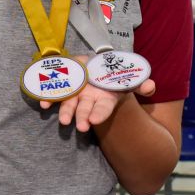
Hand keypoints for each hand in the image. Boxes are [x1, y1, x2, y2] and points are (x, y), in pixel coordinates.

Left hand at [40, 58, 156, 130]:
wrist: (95, 68)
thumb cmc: (113, 76)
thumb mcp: (127, 78)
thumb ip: (139, 83)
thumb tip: (152, 87)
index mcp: (104, 97)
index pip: (103, 108)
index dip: (99, 114)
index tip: (93, 121)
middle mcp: (89, 98)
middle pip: (85, 109)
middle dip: (82, 117)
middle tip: (79, 127)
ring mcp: (75, 94)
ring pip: (69, 104)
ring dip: (65, 111)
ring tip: (62, 121)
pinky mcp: (64, 87)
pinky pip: (55, 94)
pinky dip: (49, 99)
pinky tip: (43, 104)